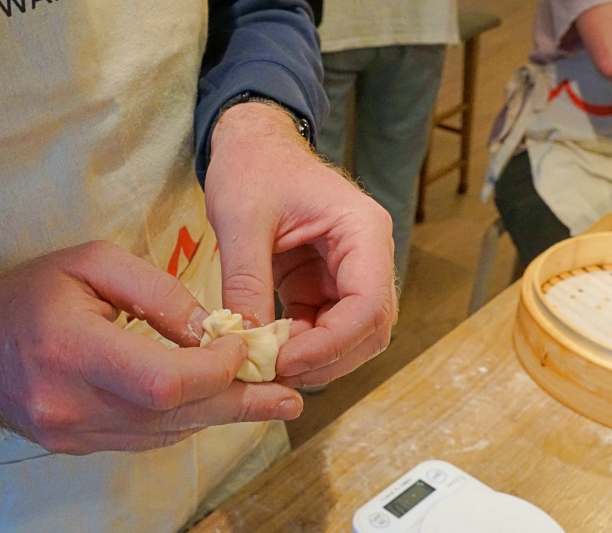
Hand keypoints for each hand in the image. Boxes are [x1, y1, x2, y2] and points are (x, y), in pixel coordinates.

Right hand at [0, 241, 302, 454]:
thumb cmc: (32, 292)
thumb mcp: (92, 264)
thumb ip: (156, 292)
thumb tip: (211, 329)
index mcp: (72, 349)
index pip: (164, 381)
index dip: (215, 371)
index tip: (245, 347)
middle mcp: (72, 404)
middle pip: (174, 417)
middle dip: (239, 405)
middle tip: (288, 399)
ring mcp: (73, 434)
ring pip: (164, 433)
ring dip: (216, 414)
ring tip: (264, 402)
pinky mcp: (77, 446)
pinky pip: (145, 438)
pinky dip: (183, 419)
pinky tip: (210, 404)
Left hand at [206, 103, 397, 387]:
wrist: (252, 146)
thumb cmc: (252, 167)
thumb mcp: (241, 219)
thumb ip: (245, 281)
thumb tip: (245, 343)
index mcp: (363, 231)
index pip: (369, 305)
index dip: (331, 345)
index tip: (283, 361)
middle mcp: (367, 256)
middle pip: (369, 330)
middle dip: (326, 360)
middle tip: (274, 374)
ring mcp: (347, 272)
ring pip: (349, 336)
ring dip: (312, 358)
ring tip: (265, 364)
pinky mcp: (322, 284)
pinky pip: (321, 328)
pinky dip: (297, 346)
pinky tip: (264, 349)